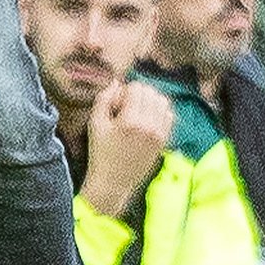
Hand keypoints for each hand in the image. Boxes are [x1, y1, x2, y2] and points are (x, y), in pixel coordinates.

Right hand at [80, 77, 173, 220]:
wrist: (113, 182)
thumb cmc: (101, 153)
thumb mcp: (95, 123)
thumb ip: (104, 98)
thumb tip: (117, 82)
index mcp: (131, 121)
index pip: (137, 88)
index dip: (124, 92)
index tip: (116, 105)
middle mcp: (149, 126)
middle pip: (151, 92)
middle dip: (137, 94)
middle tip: (125, 108)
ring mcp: (159, 134)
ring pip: (162, 101)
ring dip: (150, 101)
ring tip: (136, 112)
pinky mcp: (163, 141)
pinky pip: (169, 115)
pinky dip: (159, 112)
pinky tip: (146, 119)